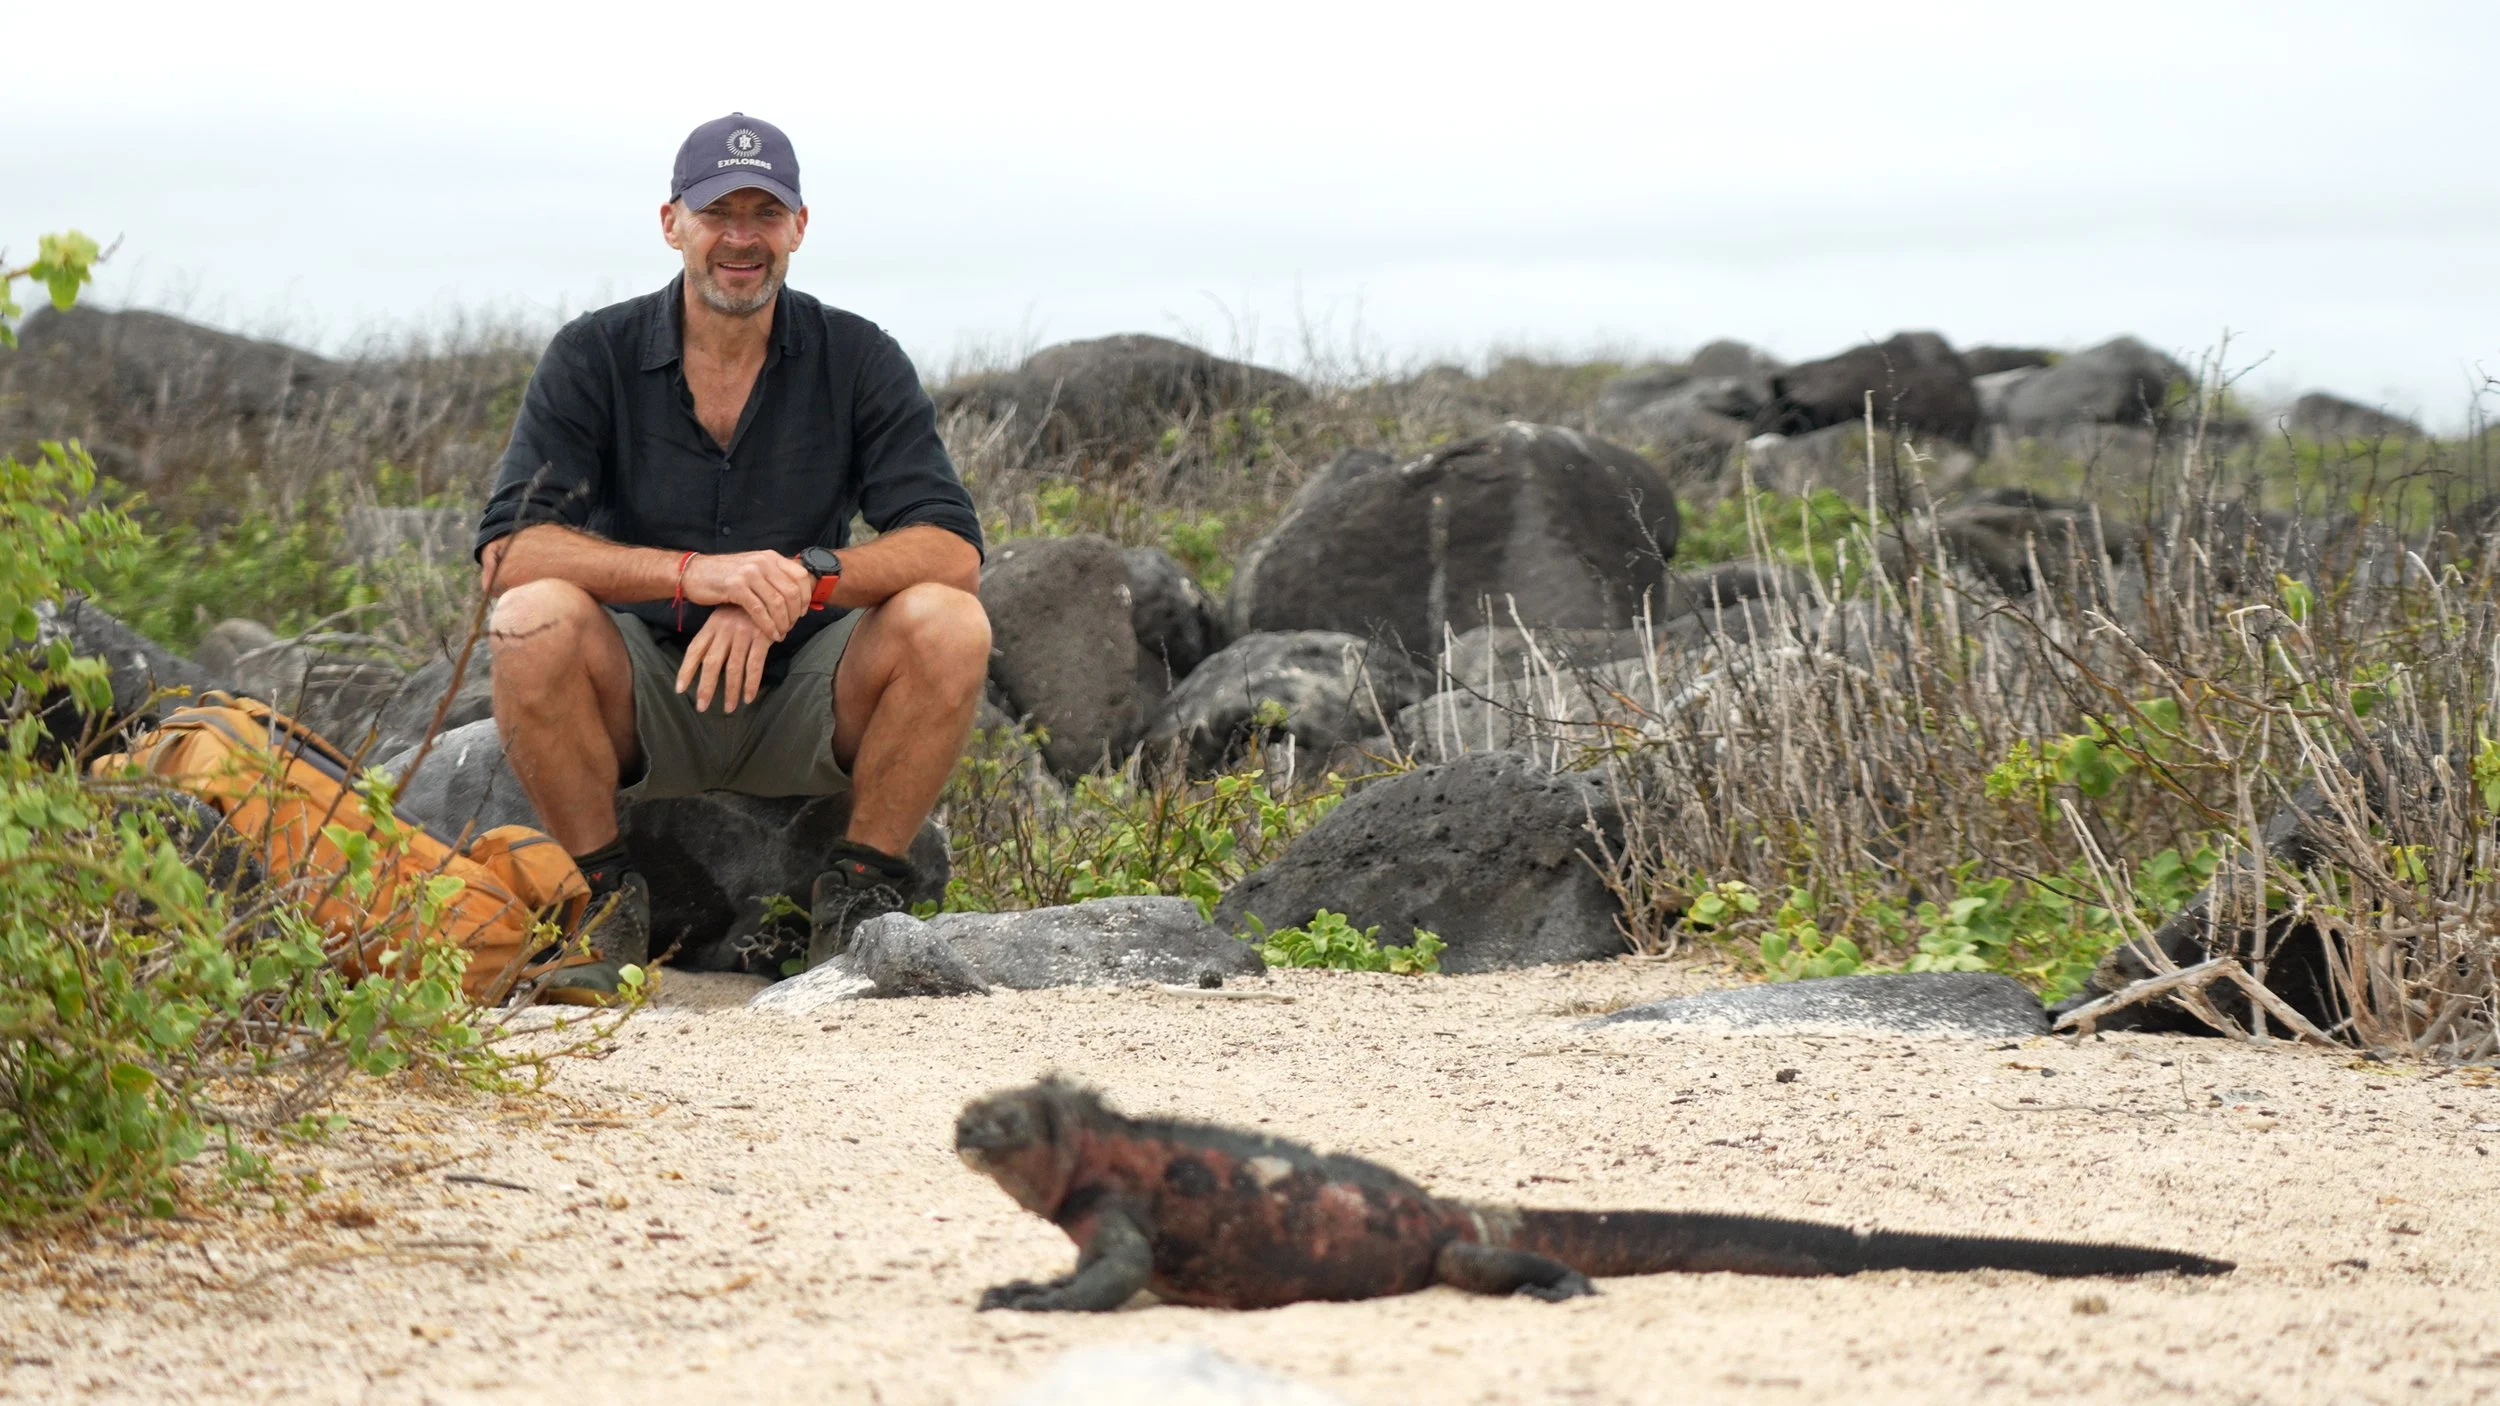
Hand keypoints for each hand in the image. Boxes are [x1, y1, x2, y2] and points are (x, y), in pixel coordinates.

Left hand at [675, 603, 773, 713]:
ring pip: (733, 668)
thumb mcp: (724, 616)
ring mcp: (743, 634)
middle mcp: (725, 631)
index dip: (686, 670)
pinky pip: (755, 665)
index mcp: (712, 626)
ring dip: (730, 691)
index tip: (680, 689)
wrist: (770, 590)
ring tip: (728, 709)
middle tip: (702, 707)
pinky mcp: (762, 637)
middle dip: (706, 687)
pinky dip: (751, 684)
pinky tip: (748, 698)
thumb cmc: (745, 608)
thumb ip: (715, 635)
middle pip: (711, 663)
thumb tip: (704, 661)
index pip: (694, 650)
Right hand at [679, 550, 812, 639]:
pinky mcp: (736, 588)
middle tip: (791, 627)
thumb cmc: (726, 574)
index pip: (801, 576)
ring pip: (777, 603)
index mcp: (770, 557)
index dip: (806, 597)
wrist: (694, 572)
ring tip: (781, 633)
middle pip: (792, 591)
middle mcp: (762, 562)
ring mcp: (749, 574)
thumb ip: (773, 576)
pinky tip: (771, 634)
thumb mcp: (753, 568)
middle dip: (795, 614)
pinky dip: (768, 626)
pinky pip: (759, 611)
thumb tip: (797, 594)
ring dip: (783, 622)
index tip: (803, 612)